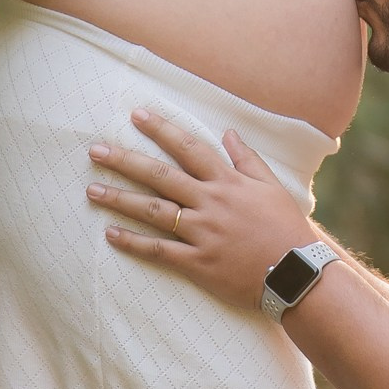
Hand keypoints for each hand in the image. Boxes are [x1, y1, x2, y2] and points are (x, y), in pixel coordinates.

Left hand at [88, 108, 321, 311]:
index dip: (161, 130)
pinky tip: (110, 234)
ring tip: (92, 190)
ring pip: (153, 212)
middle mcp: (210, 203)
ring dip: (120, 199)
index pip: (188, 148)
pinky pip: (159, 250)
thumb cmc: (286, 228)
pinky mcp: (198, 263)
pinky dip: (133, 243)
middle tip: (95, 151)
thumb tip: (228, 133)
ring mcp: (202, 233)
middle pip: (160, 176)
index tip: (136, 116)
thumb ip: (247, 159)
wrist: (295, 273)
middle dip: (125, 161)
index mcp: (227, 182)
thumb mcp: (272, 187)